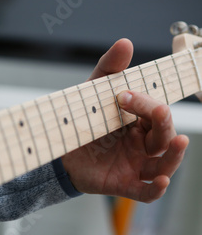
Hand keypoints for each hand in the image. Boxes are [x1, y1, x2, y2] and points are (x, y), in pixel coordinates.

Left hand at [62, 39, 188, 202]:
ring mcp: (134, 165)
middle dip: (164, 122)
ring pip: (163, 164)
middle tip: (158, 110)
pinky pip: (144, 192)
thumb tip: (125, 42)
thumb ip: (109, 70)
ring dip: (173, 155)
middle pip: (163, 136)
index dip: (146, 103)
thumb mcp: (93, 94)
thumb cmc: (81, 121)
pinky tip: (161, 181)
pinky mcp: (122, 184)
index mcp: (139, 123)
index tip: (124, 94)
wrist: (56, 150)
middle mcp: (142, 145)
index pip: (154, 113)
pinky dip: (156, 189)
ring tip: (179, 142)